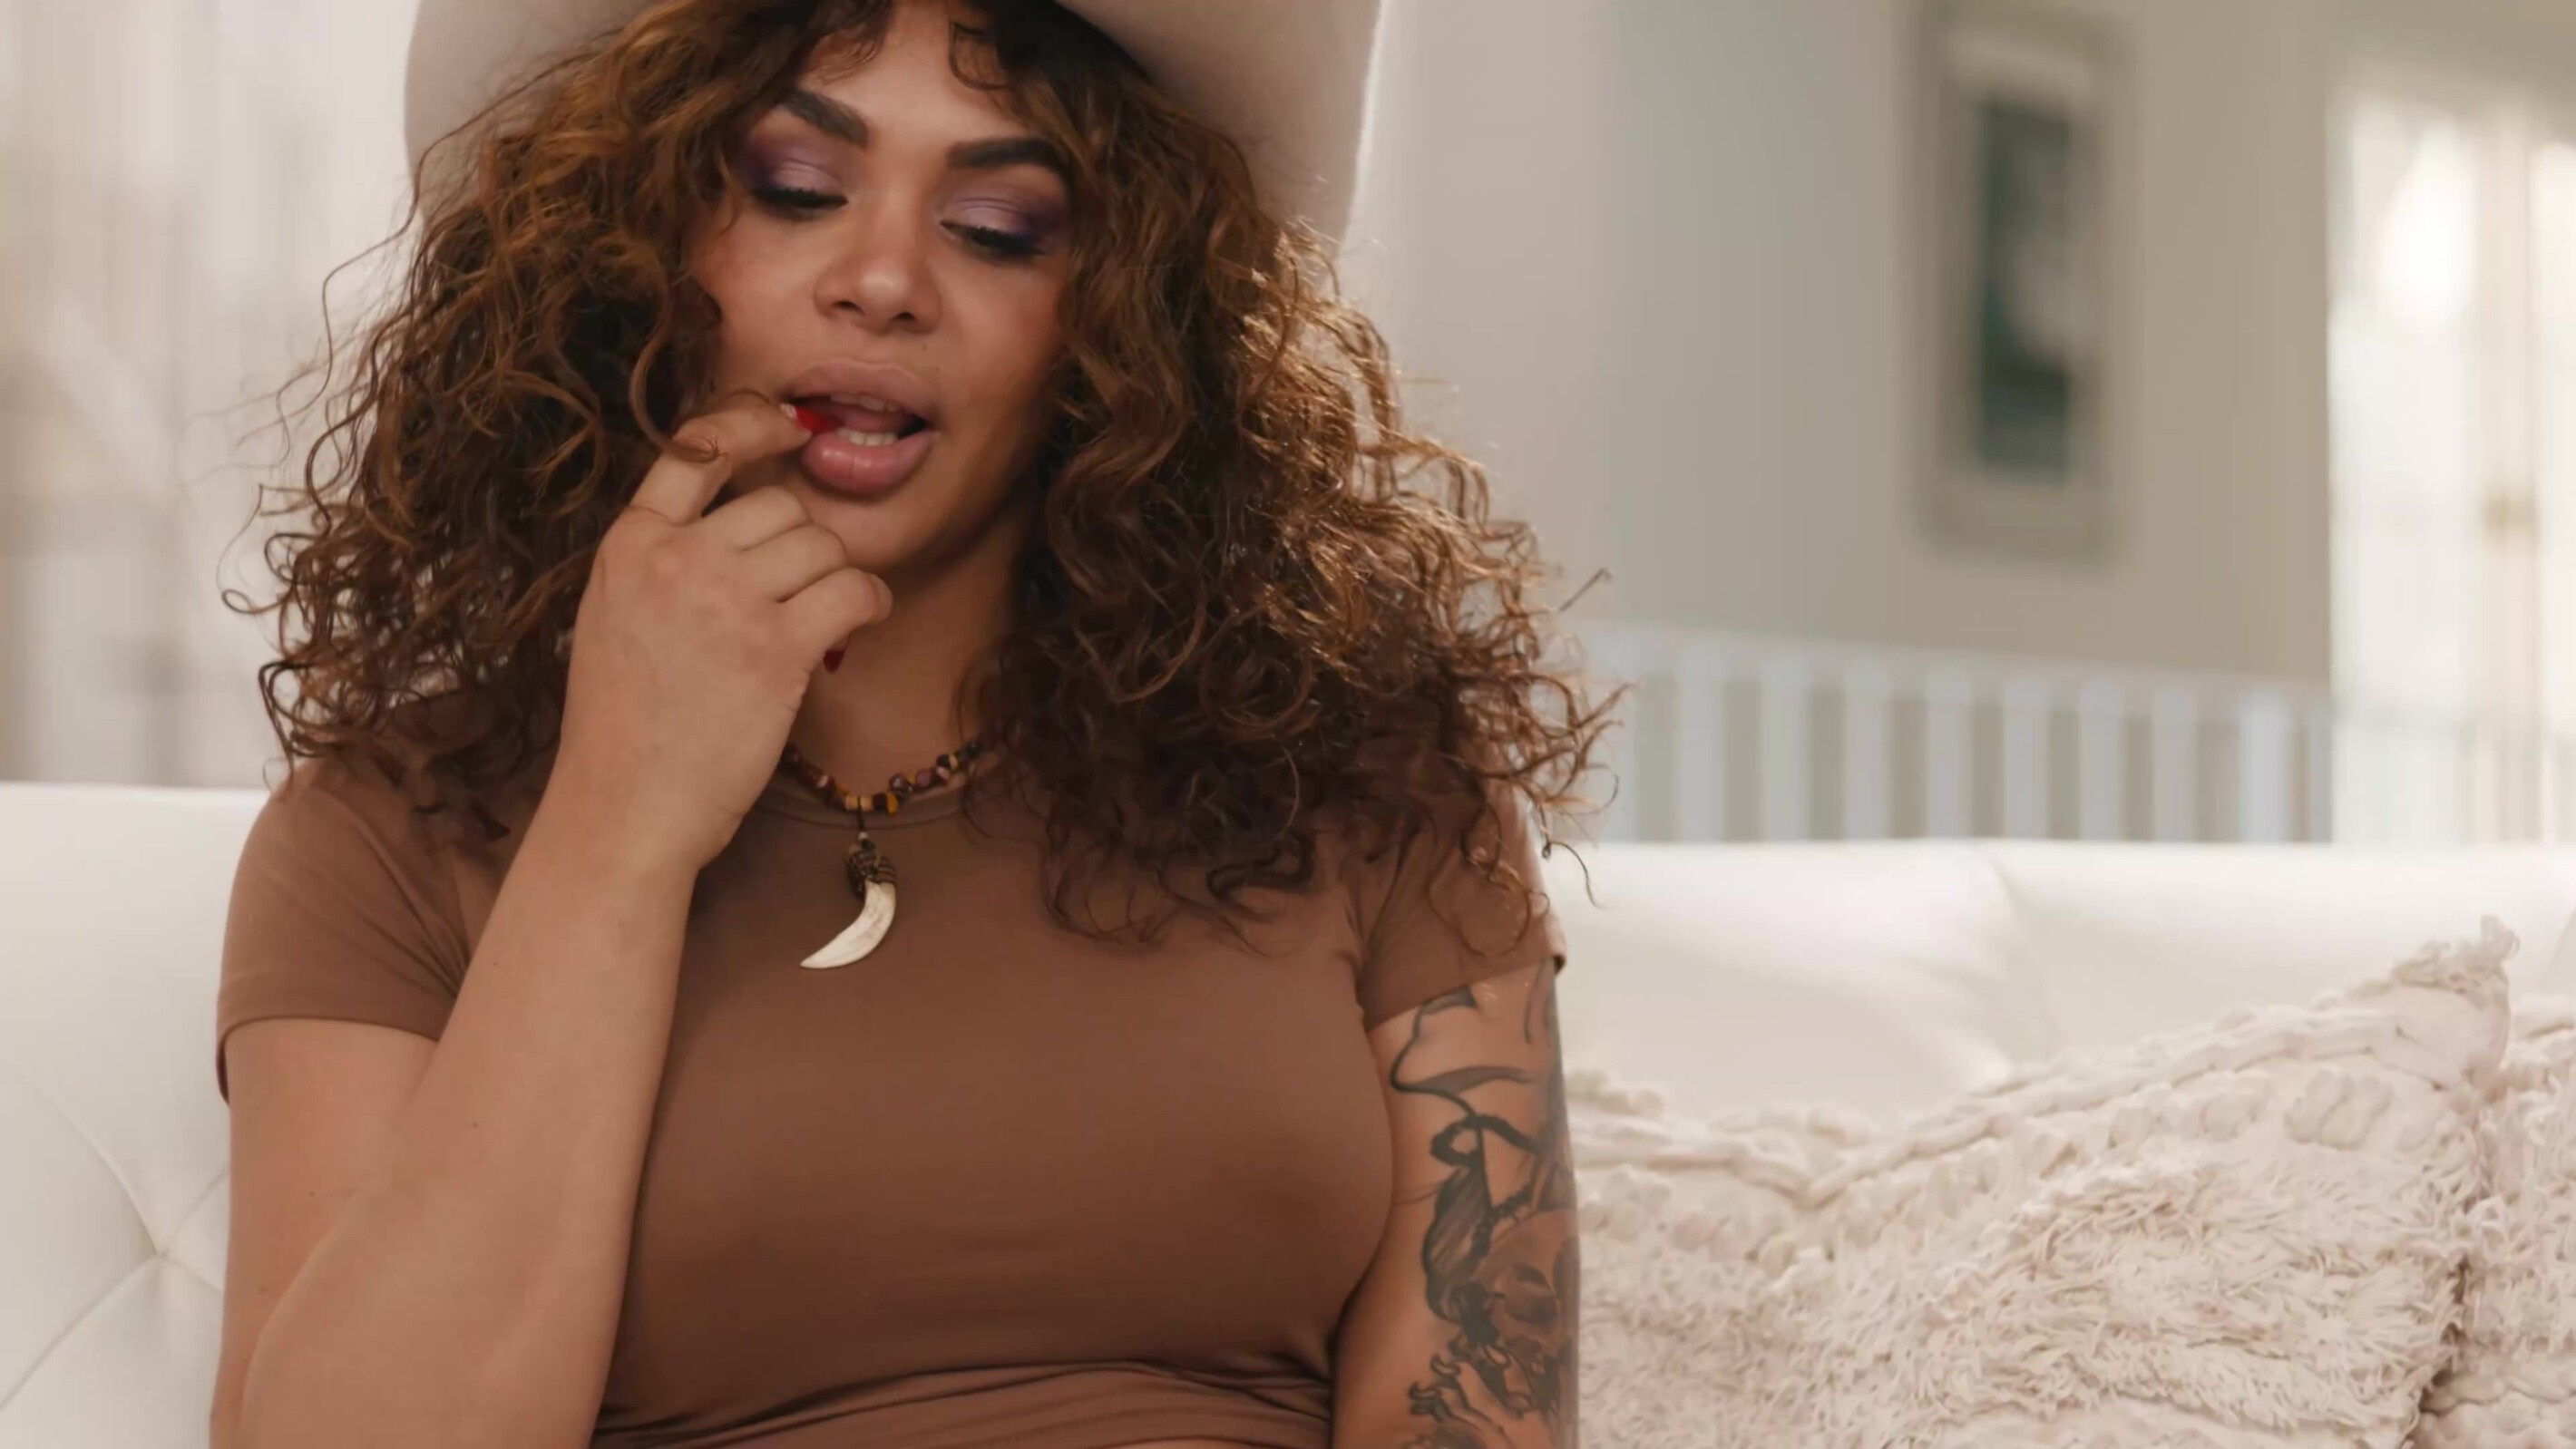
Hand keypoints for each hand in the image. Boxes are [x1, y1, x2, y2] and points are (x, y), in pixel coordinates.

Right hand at [548, 395, 891, 871]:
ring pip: (822, 546)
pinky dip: (869, 603)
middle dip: (803, 547)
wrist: (624, 807)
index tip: (792, 428)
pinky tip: (858, 625)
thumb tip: (746, 529)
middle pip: (780, 507)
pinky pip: (854, 590)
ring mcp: (726, 600)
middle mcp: (677, 559)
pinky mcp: (776, 647)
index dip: (753, 425)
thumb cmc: (624, 728)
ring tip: (819, 623)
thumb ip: (665, 563)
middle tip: (796, 598)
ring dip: (835, 580)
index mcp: (630, 545)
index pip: (696, 450)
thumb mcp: (616, 617)